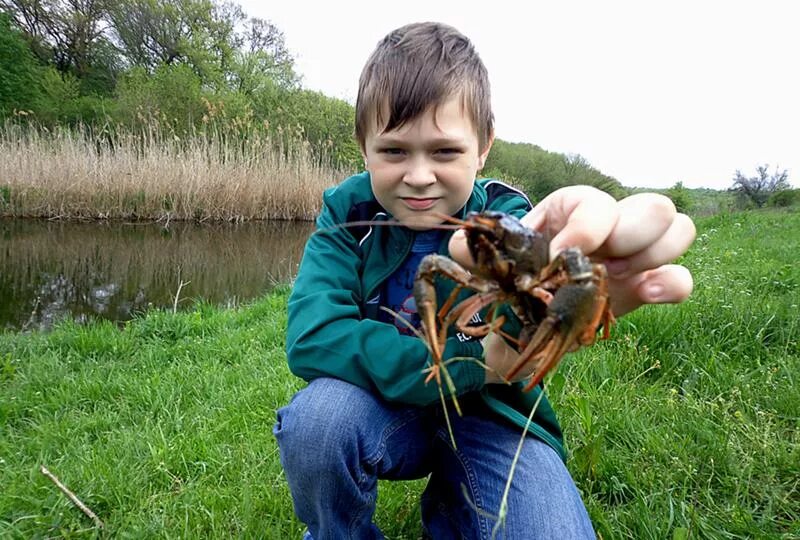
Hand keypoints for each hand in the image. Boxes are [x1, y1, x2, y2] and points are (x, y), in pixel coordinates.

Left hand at [450, 185, 695, 317]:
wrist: (521, 332)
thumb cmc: (509, 288)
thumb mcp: (488, 269)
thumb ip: (472, 253)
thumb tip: (461, 242)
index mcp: (568, 213)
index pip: (593, 201)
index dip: (586, 226)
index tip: (560, 258)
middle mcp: (607, 227)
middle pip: (651, 207)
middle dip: (630, 235)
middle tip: (599, 268)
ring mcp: (632, 257)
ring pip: (677, 229)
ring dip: (652, 255)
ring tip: (615, 280)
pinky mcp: (645, 288)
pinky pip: (680, 277)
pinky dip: (671, 284)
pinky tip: (647, 294)